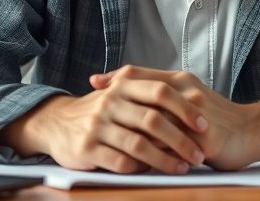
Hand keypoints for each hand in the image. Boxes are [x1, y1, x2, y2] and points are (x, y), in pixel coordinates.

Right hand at [0, 76, 208, 174]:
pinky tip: (154, 173)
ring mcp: (97, 126)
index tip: (204, 124)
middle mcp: (109, 102)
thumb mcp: (120, 93)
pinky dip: (141, 169)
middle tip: (198, 153)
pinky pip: (120, 162)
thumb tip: (194, 97)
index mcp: (123, 86)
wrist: (55, 122)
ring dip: (165, 159)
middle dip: (181, 139)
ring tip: (181, 167)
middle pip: (153, 120)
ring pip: (139, 144)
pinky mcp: (86, 149)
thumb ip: (149, 93)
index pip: (160, 92)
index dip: (185, 108)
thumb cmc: (99, 111)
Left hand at [90, 66, 259, 170]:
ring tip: (107, 137)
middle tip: (92, 108)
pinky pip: (171, 147)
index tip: (94, 82)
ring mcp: (194, 115)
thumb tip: (135, 92)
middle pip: (141, 93)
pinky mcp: (204, 139)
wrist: (252, 131)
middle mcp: (185, 93)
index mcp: (181, 80)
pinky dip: (151, 153)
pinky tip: (134, 159)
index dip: (115, 77)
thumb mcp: (191, 97)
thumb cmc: (218, 118)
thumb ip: (167, 94)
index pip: (141, 74)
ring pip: (153, 121)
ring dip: (130, 131)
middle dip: (114, 101)